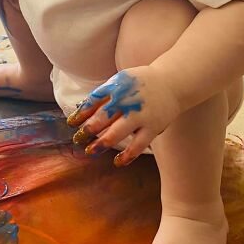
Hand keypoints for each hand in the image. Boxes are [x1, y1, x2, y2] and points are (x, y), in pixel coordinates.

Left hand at [67, 66, 182, 165]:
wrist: (172, 82)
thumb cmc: (140, 83)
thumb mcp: (121, 80)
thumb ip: (103, 94)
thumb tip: (81, 109)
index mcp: (117, 86)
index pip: (94, 100)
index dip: (81, 113)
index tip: (71, 123)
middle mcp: (127, 100)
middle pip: (102, 117)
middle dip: (87, 130)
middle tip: (77, 139)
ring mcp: (140, 115)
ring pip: (117, 133)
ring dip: (101, 143)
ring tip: (90, 151)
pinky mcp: (153, 127)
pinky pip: (138, 145)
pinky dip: (127, 155)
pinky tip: (117, 162)